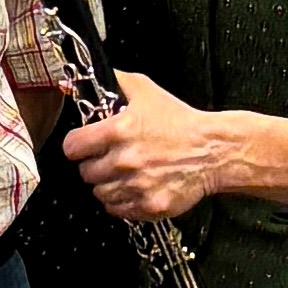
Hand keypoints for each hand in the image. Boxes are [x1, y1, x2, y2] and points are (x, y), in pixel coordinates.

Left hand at [61, 70, 224, 221]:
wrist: (214, 151)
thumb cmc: (181, 122)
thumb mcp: (145, 91)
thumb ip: (115, 82)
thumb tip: (88, 78)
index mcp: (118, 131)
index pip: (72, 147)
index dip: (76, 146)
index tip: (82, 146)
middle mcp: (124, 161)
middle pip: (85, 172)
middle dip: (93, 165)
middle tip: (107, 159)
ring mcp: (137, 186)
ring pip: (99, 193)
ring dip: (106, 185)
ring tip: (122, 174)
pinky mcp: (150, 205)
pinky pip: (118, 210)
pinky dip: (122, 202)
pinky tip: (132, 188)